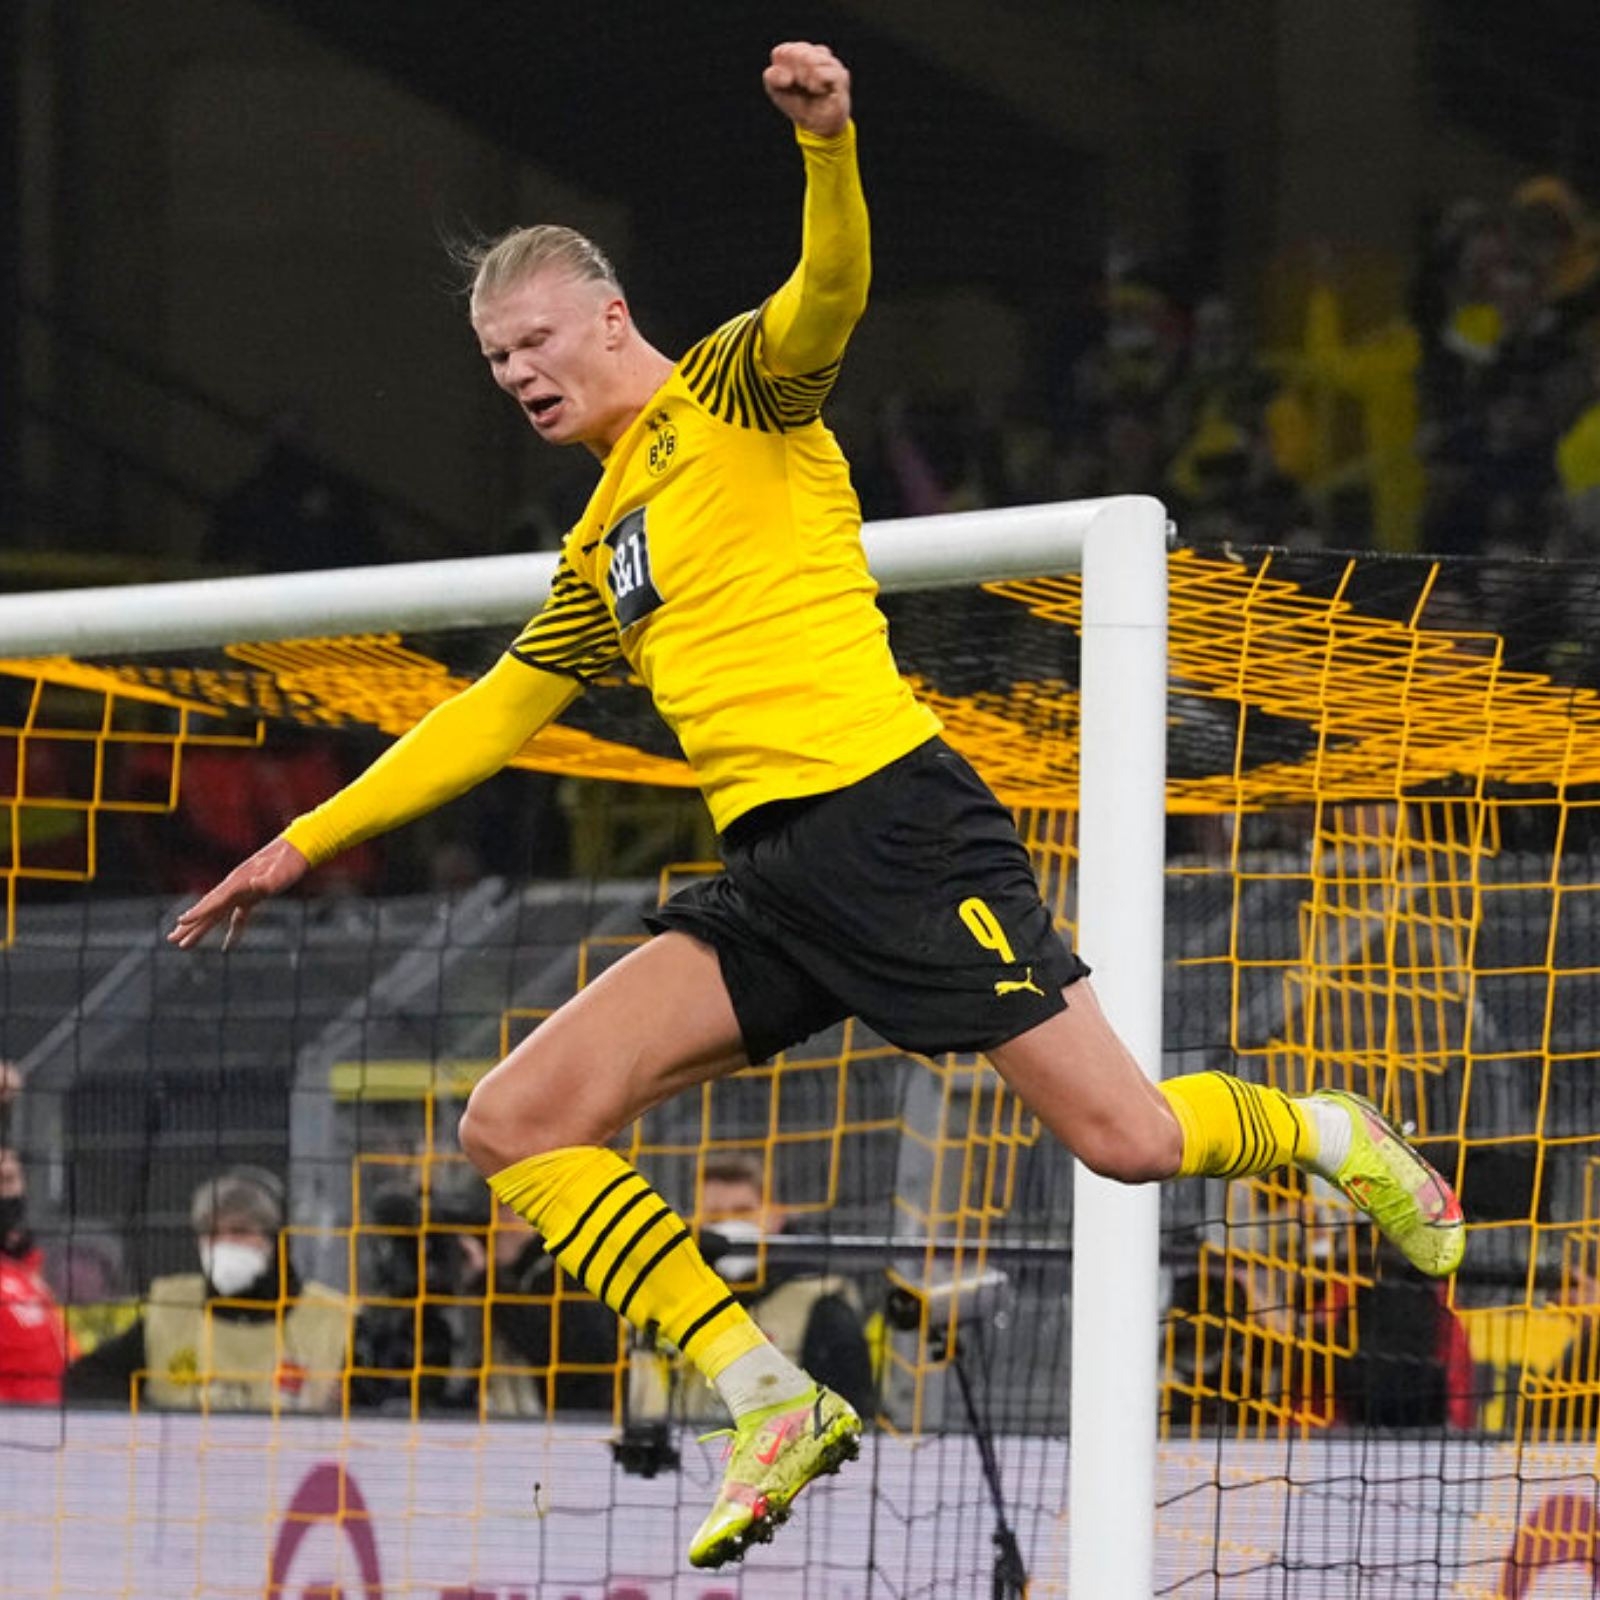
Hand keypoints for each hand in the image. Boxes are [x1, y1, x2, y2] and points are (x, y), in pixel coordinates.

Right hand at [167, 835, 310, 950]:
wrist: (297, 849)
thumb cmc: (289, 863)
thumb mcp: (280, 873)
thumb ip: (267, 880)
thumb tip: (255, 883)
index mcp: (238, 883)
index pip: (214, 900)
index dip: (198, 911)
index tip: (181, 920)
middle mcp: (235, 888)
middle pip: (208, 909)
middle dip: (190, 925)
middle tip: (171, 940)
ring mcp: (243, 893)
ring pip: (217, 914)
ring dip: (201, 928)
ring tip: (184, 943)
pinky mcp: (253, 897)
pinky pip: (237, 917)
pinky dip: (232, 931)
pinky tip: (227, 945)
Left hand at [763, 41, 850, 138]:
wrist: (817, 125)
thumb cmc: (797, 103)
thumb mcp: (776, 90)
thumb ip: (772, 77)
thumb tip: (787, 77)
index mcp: (799, 52)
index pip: (784, 51)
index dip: (782, 70)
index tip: (787, 84)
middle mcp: (817, 53)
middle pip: (798, 52)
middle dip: (794, 73)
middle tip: (800, 86)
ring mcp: (830, 62)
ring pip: (811, 59)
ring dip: (804, 78)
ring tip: (808, 88)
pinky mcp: (840, 75)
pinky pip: (821, 73)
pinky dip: (814, 84)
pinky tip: (817, 90)